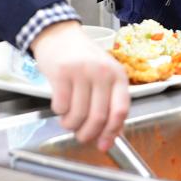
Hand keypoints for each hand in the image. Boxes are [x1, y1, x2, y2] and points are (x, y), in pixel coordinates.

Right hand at [31, 21, 129, 151]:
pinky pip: (61, 106)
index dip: (111, 132)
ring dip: (70, 125)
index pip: (120, 110)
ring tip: (68, 121)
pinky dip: (59, 113)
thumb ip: (110, 103)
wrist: (59, 35)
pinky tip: (60, 107)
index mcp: (118, 75)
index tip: (103, 145)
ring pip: (78, 115)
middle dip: (87, 134)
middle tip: (81, 136)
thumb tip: (111, 136)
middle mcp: (103, 72)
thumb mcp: (104, 77)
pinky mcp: (62, 72)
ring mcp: (82, 71)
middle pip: (98, 117)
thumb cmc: (83, 59)